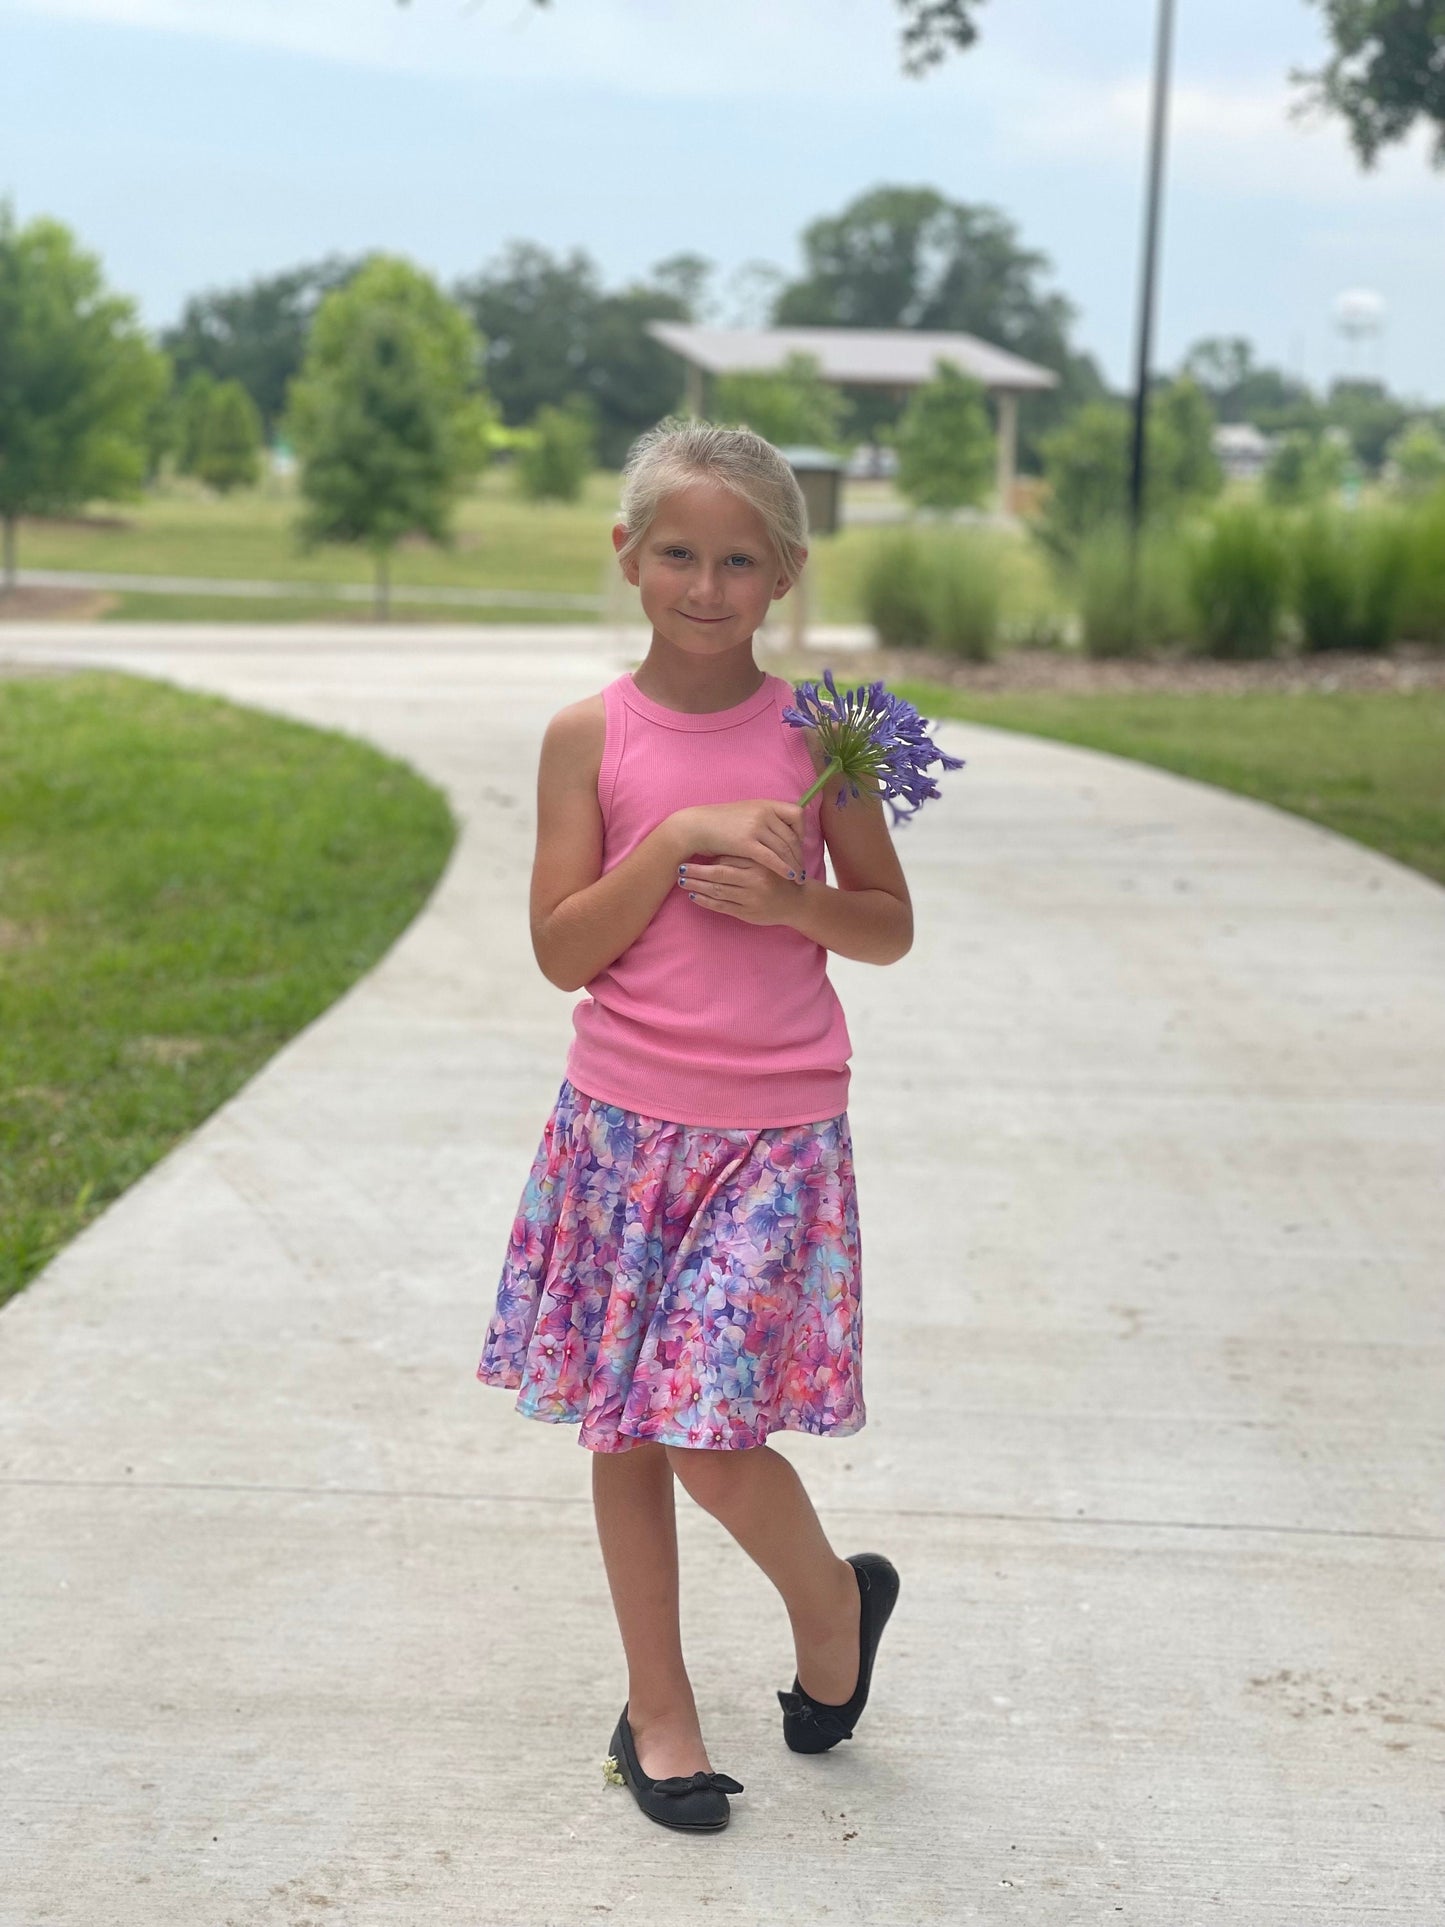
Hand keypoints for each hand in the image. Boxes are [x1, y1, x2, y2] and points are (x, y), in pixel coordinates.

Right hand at [672, 799, 802, 882]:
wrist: (695, 826)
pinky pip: (772, 858)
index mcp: (765, 804)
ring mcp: (756, 826)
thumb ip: (762, 818)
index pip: (796, 815)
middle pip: (792, 836)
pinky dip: (784, 868)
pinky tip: (790, 877)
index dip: (801, 831)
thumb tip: (778, 830)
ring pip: (785, 848)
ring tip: (798, 878)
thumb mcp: (745, 813)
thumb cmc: (718, 823)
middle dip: (799, 854)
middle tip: (802, 868)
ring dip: (794, 864)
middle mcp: (764, 812)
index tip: (799, 845)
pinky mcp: (747, 843)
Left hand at [677, 853, 804, 927]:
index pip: (728, 858)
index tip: (692, 853)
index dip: (708, 857)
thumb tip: (714, 852)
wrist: (798, 902)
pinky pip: (722, 907)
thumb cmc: (779, 877)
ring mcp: (751, 899)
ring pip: (718, 891)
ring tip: (682, 881)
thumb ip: (745, 855)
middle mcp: (755, 881)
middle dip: (697, 872)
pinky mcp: (748, 914)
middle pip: (719, 874)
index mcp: (760, 863)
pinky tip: (694, 896)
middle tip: (680, 868)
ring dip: (697, 886)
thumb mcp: (767, 859)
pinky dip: (706, 902)